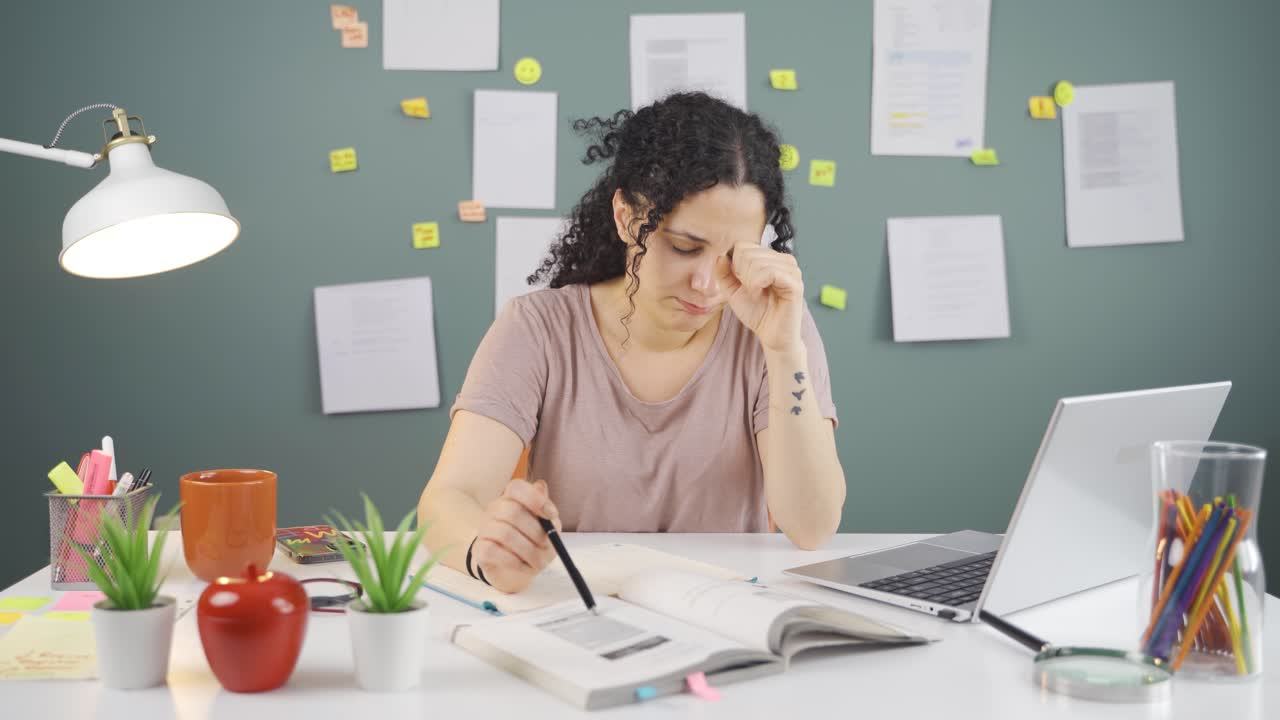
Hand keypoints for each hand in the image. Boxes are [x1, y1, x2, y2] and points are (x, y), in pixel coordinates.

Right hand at [471, 478, 561, 592]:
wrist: (515, 569)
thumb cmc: (533, 543)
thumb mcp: (547, 528)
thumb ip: (546, 511)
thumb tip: (541, 487)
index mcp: (513, 499)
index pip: (516, 487)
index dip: (535, 499)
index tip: (552, 515)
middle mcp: (495, 509)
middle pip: (512, 511)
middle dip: (535, 532)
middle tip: (547, 546)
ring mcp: (484, 528)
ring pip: (504, 533)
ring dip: (528, 551)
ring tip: (539, 562)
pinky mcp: (479, 549)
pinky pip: (491, 551)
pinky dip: (513, 561)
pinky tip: (523, 566)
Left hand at [714, 242, 804, 351]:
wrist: (771, 335)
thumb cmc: (756, 313)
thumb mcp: (732, 291)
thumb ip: (723, 273)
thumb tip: (721, 256)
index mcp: (770, 258)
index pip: (742, 245)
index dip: (734, 265)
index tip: (742, 284)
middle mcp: (783, 259)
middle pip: (747, 253)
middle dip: (741, 275)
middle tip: (751, 291)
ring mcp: (791, 269)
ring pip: (756, 261)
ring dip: (749, 282)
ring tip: (757, 294)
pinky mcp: (795, 282)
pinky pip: (769, 272)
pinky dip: (757, 284)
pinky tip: (760, 294)